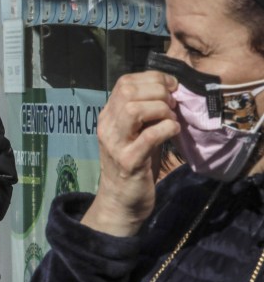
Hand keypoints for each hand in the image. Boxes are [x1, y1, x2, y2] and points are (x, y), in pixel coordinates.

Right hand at [82, 71, 179, 236]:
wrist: (120, 202)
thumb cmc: (134, 166)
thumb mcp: (135, 134)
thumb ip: (146, 113)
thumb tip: (171, 91)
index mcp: (107, 117)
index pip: (124, 83)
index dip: (152, 78)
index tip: (171, 87)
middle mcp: (107, 127)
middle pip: (128, 92)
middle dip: (159, 92)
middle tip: (172, 105)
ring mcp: (115, 144)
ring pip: (135, 110)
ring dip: (161, 110)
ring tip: (170, 119)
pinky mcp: (128, 162)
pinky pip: (149, 136)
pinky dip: (167, 128)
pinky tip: (173, 132)